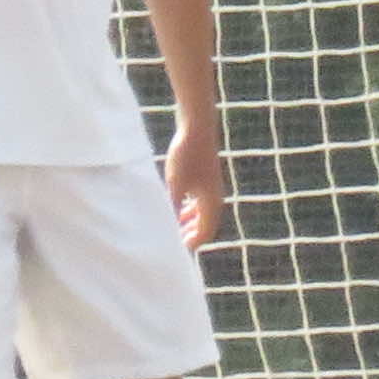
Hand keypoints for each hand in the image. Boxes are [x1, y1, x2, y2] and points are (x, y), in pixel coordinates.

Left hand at [165, 118, 225, 250]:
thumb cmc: (186, 156)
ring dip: (190, 222)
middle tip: (174, 242)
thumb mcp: (174, 185)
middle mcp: (215, 196)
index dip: (191, 243)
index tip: (175, 251)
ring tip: (173, 226)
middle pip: (206, 224)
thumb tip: (163, 228)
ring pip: (203, 212)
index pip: (205, 233)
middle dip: (191, 234)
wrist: (197, 127)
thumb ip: (170, 208)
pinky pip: (200, 200)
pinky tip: (177, 205)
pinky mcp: (205, 176)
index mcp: (211, 203)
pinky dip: (190, 208)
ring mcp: (211, 186)